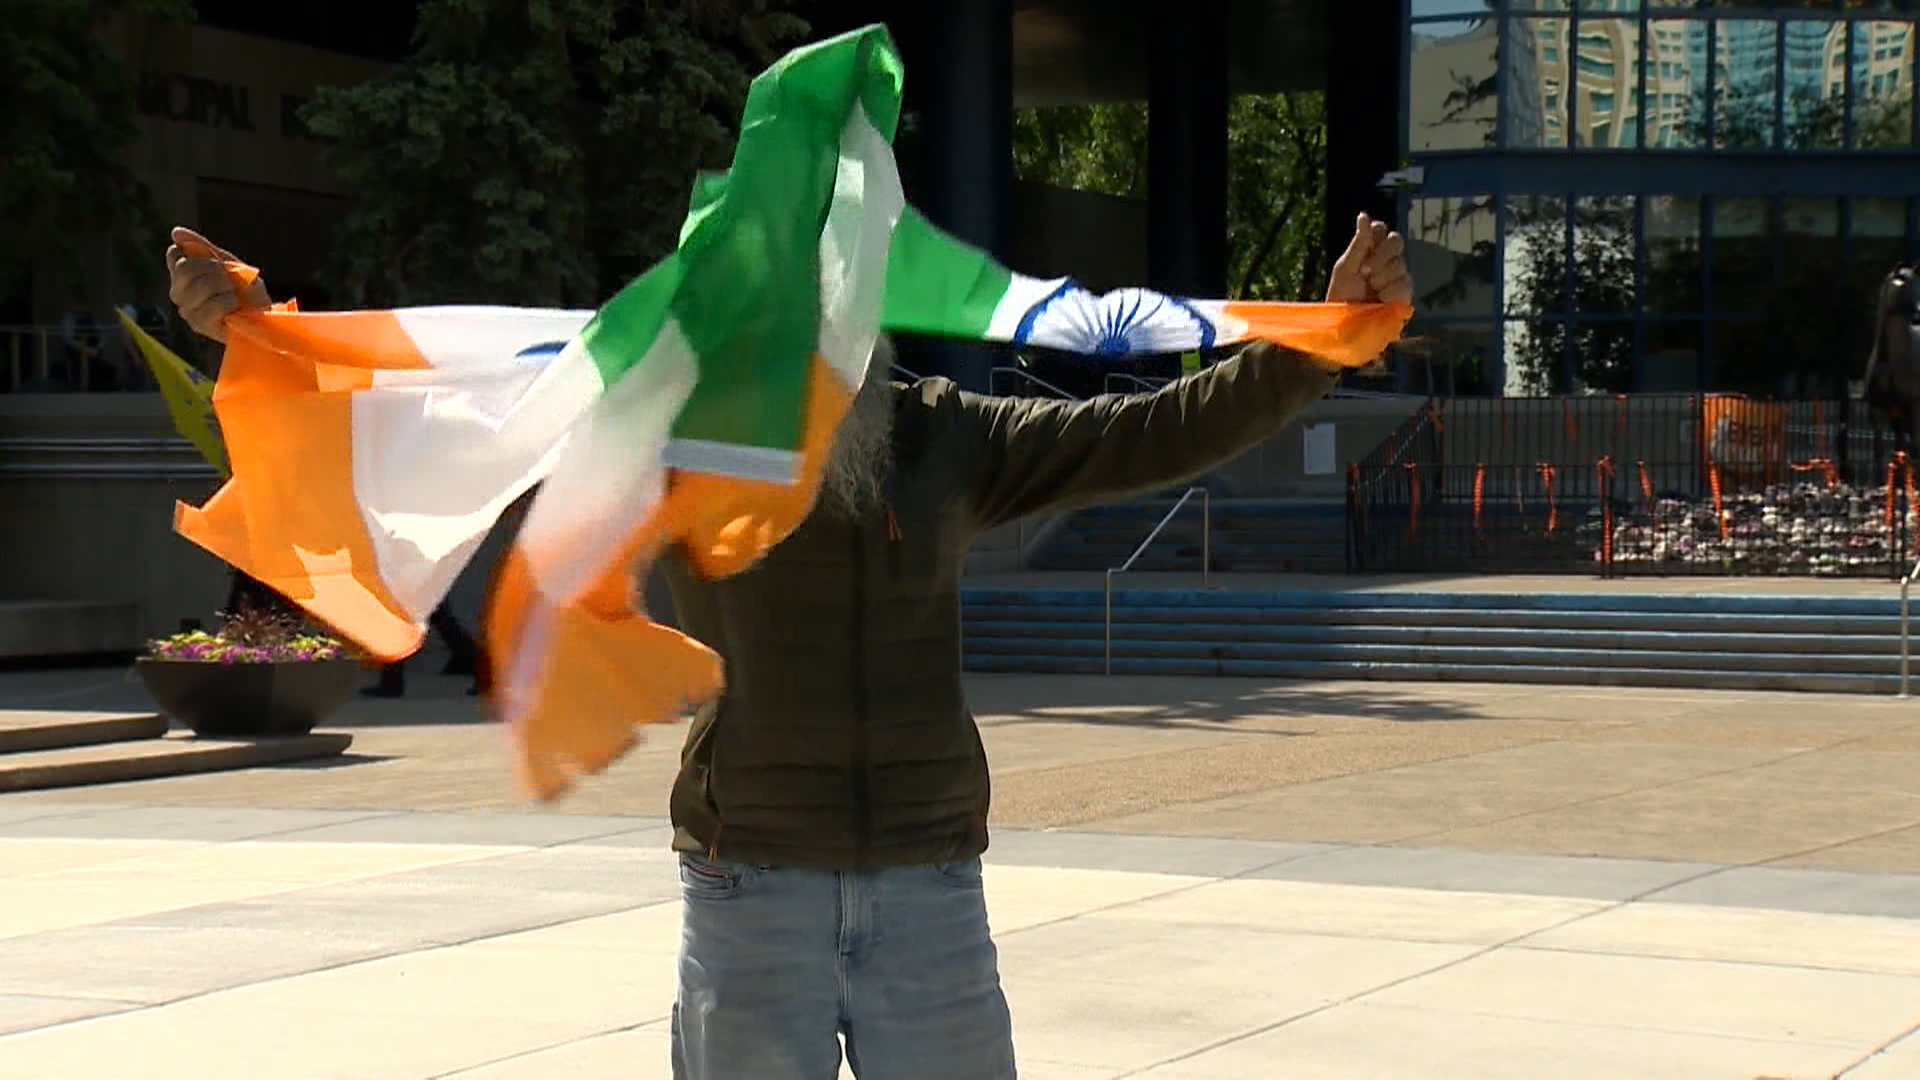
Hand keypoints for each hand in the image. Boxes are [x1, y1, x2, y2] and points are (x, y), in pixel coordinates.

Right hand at [166, 227, 270, 341]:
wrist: (263, 314)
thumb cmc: (243, 289)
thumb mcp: (227, 263)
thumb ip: (203, 247)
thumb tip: (176, 232)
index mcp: (182, 275)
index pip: (174, 255)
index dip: (198, 254)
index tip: (216, 263)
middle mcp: (178, 293)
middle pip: (185, 268)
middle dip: (214, 268)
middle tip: (228, 279)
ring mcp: (187, 310)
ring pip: (200, 286)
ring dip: (225, 286)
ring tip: (232, 294)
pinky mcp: (199, 325)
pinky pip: (213, 306)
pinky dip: (230, 302)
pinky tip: (234, 306)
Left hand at [1326, 213, 1412, 305]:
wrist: (1347, 324)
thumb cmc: (1342, 295)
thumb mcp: (1346, 269)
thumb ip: (1358, 244)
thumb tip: (1364, 215)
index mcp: (1370, 249)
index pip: (1381, 228)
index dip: (1375, 235)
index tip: (1362, 252)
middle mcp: (1387, 259)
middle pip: (1396, 240)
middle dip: (1380, 257)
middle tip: (1365, 273)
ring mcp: (1398, 275)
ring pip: (1400, 263)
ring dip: (1382, 278)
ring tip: (1371, 291)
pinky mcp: (1405, 293)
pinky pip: (1405, 283)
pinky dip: (1391, 291)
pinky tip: (1381, 299)